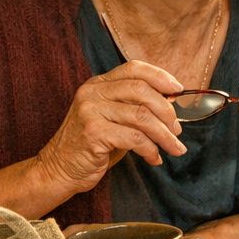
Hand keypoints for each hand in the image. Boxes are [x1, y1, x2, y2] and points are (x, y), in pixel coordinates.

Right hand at [33, 60, 185, 196]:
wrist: (59, 169)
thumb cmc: (94, 144)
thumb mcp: (115, 118)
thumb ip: (137, 105)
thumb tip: (172, 99)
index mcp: (99, 84)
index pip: (134, 68)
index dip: (160, 76)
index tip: (179, 90)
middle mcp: (92, 92)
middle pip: (142, 90)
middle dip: (167, 111)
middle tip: (177, 130)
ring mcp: (90, 111)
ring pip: (142, 116)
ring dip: (164, 135)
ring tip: (174, 148)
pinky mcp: (93, 132)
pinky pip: (134, 137)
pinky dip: (150, 149)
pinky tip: (154, 158)